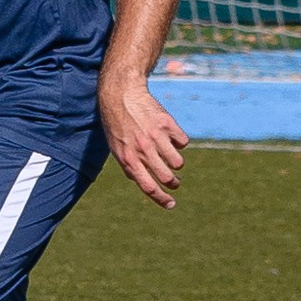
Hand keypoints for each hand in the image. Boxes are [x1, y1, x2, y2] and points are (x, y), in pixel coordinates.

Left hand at [101, 72, 187, 208]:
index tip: (171, 205)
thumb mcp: (117, 148)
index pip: (147, 186)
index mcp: (128, 159)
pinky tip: (170, 134)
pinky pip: (183, 142)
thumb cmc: (117, 125)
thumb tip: (141, 182)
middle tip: (175, 182)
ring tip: (169, 155)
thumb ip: (129, 165)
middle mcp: (143, 150)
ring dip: (176, 162)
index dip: (161, 198)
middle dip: (173, 183)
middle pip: (167, 177)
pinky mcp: (168, 125)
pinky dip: (179, 141)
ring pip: (178, 162)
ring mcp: (156, 137)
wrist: (121, 96)